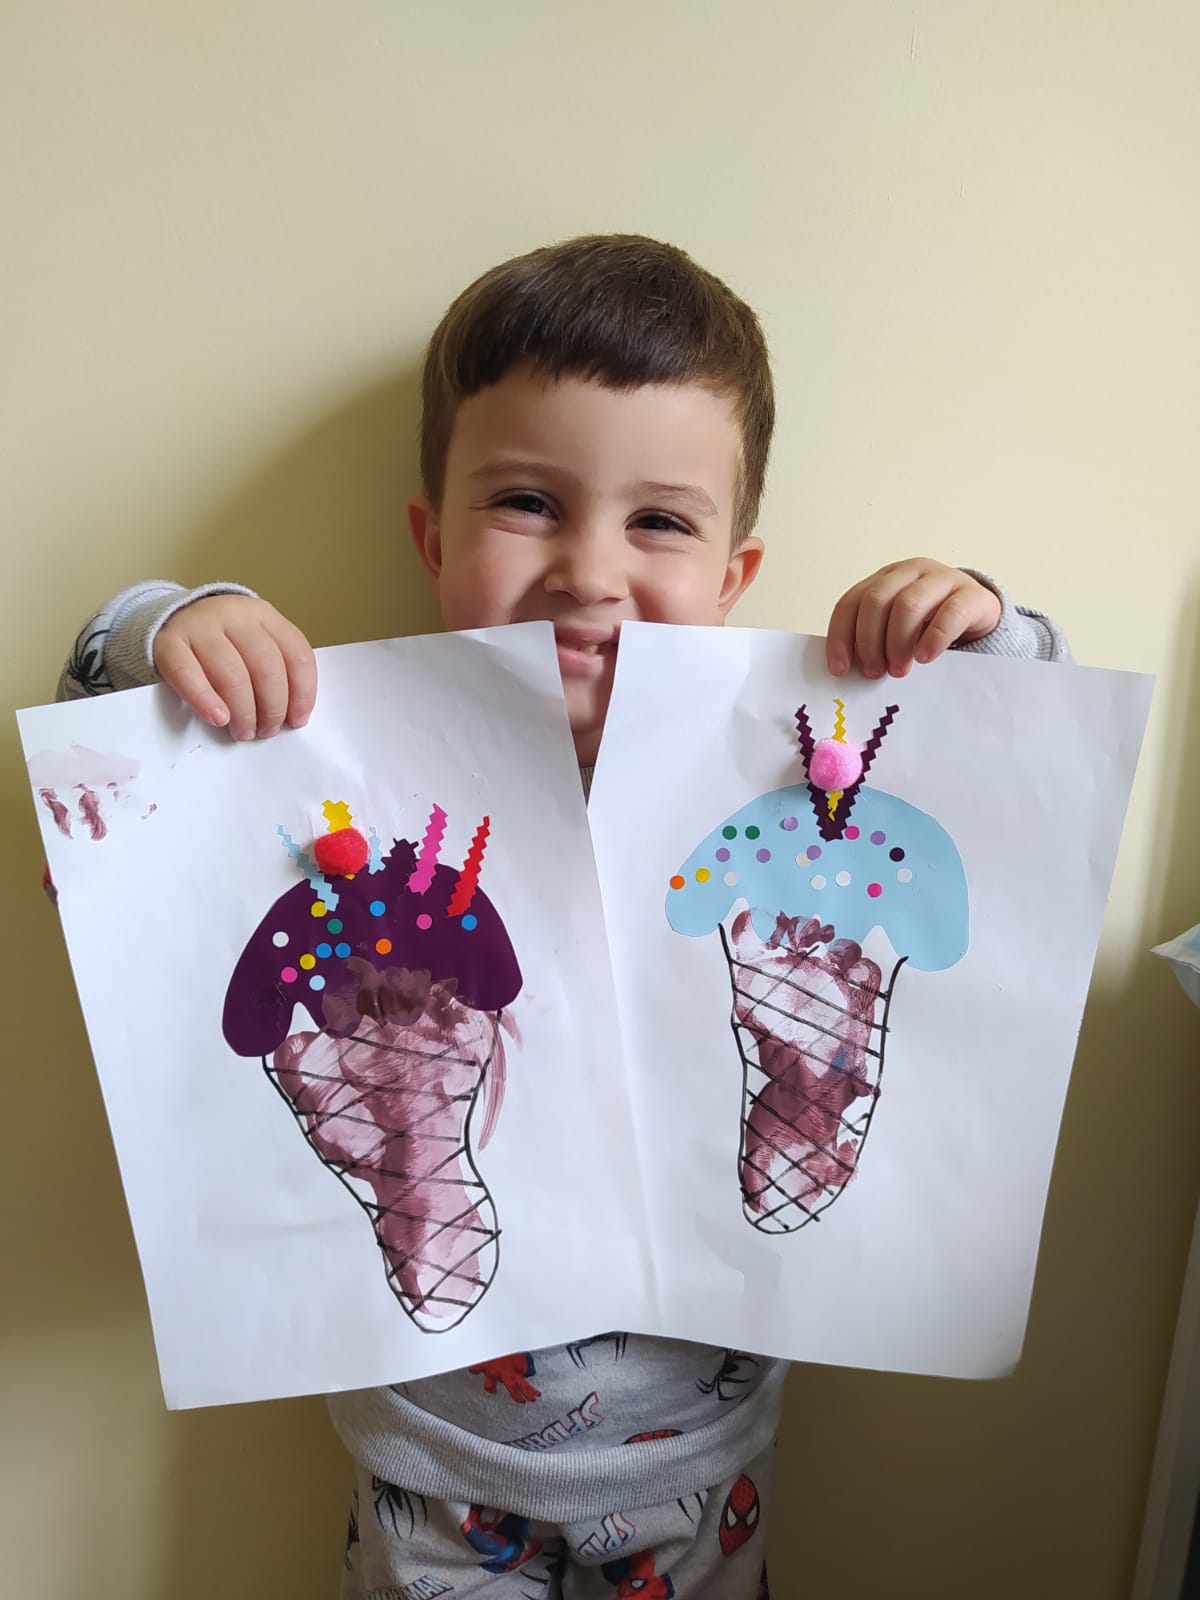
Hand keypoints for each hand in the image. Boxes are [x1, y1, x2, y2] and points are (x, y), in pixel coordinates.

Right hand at [152, 596, 316, 738]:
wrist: (171, 617)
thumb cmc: (222, 641)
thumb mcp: (253, 643)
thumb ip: (274, 669)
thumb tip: (290, 714)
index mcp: (263, 615)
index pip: (296, 654)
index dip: (302, 693)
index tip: (297, 720)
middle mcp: (235, 615)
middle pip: (266, 666)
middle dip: (272, 707)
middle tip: (267, 731)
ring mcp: (200, 626)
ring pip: (232, 674)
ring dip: (244, 711)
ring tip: (244, 731)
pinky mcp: (168, 641)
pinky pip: (189, 674)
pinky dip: (206, 700)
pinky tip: (218, 718)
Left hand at [825, 559, 1001, 678]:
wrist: (978, 612)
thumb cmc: (929, 623)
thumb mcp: (896, 626)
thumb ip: (873, 639)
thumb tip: (848, 671)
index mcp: (884, 578)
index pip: (850, 602)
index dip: (841, 636)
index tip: (840, 669)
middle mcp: (909, 572)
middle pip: (876, 601)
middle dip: (869, 642)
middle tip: (874, 672)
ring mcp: (941, 578)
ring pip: (908, 605)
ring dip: (897, 643)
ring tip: (898, 670)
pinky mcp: (971, 594)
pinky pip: (949, 613)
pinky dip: (933, 638)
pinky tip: (925, 657)